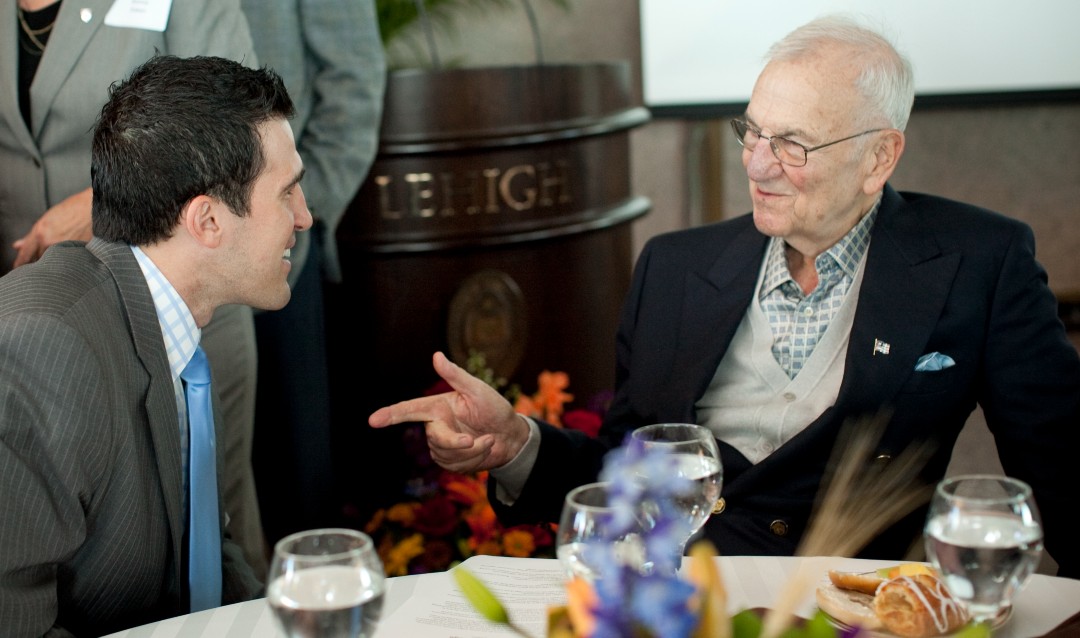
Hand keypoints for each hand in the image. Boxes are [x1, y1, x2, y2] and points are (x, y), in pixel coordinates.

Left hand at [12, 188, 92, 266]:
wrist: (94, 207)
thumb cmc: (73, 209)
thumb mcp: (47, 219)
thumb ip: (31, 235)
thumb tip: (18, 246)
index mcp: (40, 233)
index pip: (24, 255)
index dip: (20, 263)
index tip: (18, 267)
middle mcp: (51, 243)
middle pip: (38, 261)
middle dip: (37, 262)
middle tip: (39, 262)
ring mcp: (65, 249)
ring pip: (52, 263)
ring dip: (52, 262)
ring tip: (56, 257)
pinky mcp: (78, 253)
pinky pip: (67, 262)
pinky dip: (65, 261)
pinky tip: (69, 257)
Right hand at [369, 352, 530, 473]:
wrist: (511, 436)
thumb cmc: (495, 408)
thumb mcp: (478, 390)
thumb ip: (456, 375)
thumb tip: (436, 355)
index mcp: (437, 407)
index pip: (409, 410)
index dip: (390, 415)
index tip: (373, 420)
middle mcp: (436, 426)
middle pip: (435, 439)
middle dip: (456, 443)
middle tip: (478, 440)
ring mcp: (441, 446)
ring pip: (447, 455)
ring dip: (474, 451)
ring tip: (490, 439)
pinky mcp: (450, 462)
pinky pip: (456, 466)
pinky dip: (476, 460)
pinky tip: (486, 450)